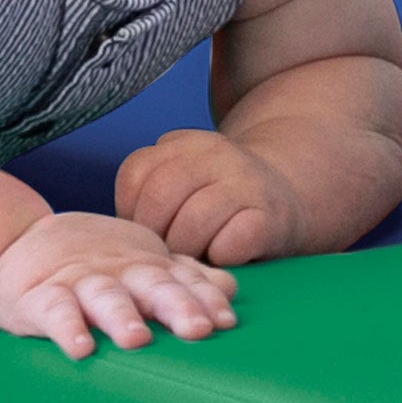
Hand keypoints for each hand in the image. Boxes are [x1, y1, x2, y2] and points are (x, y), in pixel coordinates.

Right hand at [0, 210, 234, 360]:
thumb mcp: (140, 263)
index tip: (226, 323)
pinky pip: (55, 312)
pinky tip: (80, 350)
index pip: (182, 280)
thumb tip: (231, 290)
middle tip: (198, 330)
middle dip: (177, 306)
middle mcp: (118, 271)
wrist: (18, 242)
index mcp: (146, 266)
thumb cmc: (95, 262)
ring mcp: (80, 282)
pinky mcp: (39, 297)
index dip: (204, 299)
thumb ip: (184, 278)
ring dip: (122, 316)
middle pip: (152, 285)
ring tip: (137, 340)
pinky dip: (67, 328)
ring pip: (105, 296)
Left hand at [112, 124, 306, 265]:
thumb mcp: (181, 183)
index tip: (152, 231)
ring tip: (197, 259)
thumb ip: (148, 197)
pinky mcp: (270, 215)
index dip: (134, 213)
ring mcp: (245, 180)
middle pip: (161, 196)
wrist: (286, 196)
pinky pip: (230, 242)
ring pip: (194, 222)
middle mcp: (214, 152)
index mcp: (182, 144)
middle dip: (158, 237)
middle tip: (171, 254)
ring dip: (189, 252)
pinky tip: (225, 257)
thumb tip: (115, 242)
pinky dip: (220, 259)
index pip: (136, 173)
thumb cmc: (216, 205)